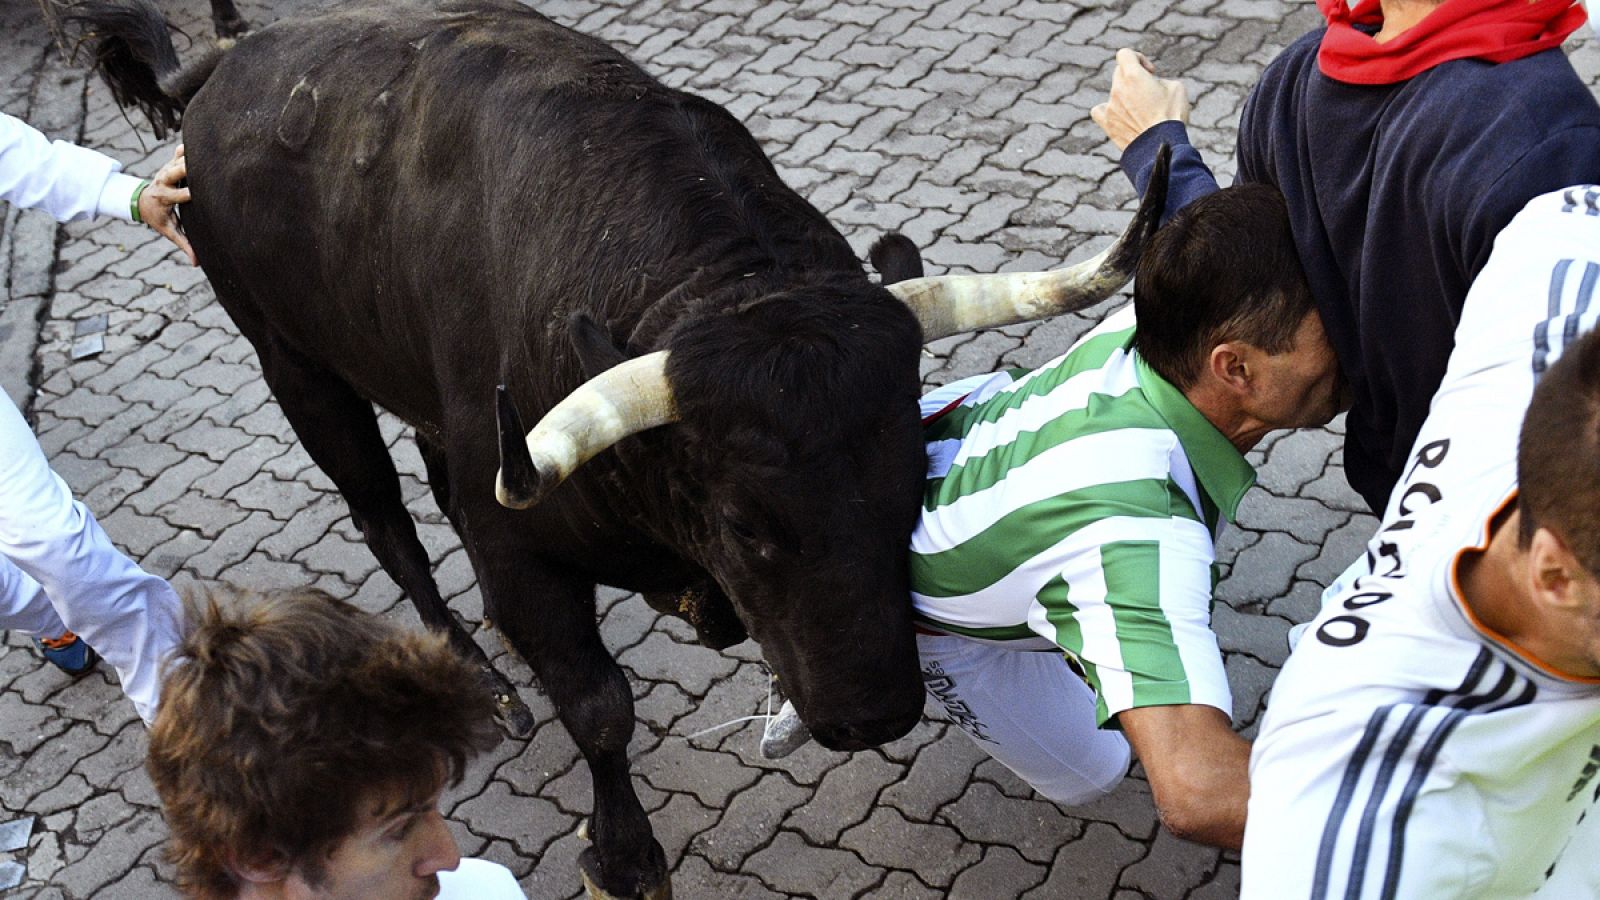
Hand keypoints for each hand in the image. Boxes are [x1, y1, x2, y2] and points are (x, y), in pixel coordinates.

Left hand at [138, 144, 196, 265]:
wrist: (140, 201)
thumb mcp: (169, 231)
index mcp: (165, 198)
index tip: (206, 194)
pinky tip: (200, 144)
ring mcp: (165, 171)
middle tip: (205, 165)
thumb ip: (184, 244)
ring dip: (191, 157)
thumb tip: (196, 263)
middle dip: (189, 168)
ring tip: (209, 152)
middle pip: (176, 172)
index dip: (192, 194)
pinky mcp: (168, 164)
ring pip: (177, 161)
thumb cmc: (158, 218)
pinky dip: (186, 149)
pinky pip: (177, 153)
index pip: (181, 195)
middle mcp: (164, 182)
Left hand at [1091, 49, 1190, 150]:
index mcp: (1133, 75)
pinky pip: (1098, 110)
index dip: (1138, 59)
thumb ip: (1159, 80)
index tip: (1150, 73)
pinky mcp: (1107, 123)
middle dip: (1134, 78)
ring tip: (1141, 110)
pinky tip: (1117, 115)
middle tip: (1149, 92)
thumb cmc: (1172, 115)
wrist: (1160, 145)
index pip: (1125, 54)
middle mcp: (1118, 88)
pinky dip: (1106, 110)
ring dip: (1125, 96)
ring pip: (1114, 92)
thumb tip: (1152, 86)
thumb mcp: (1176, 88)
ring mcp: (1110, 106)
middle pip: (1120, 73)